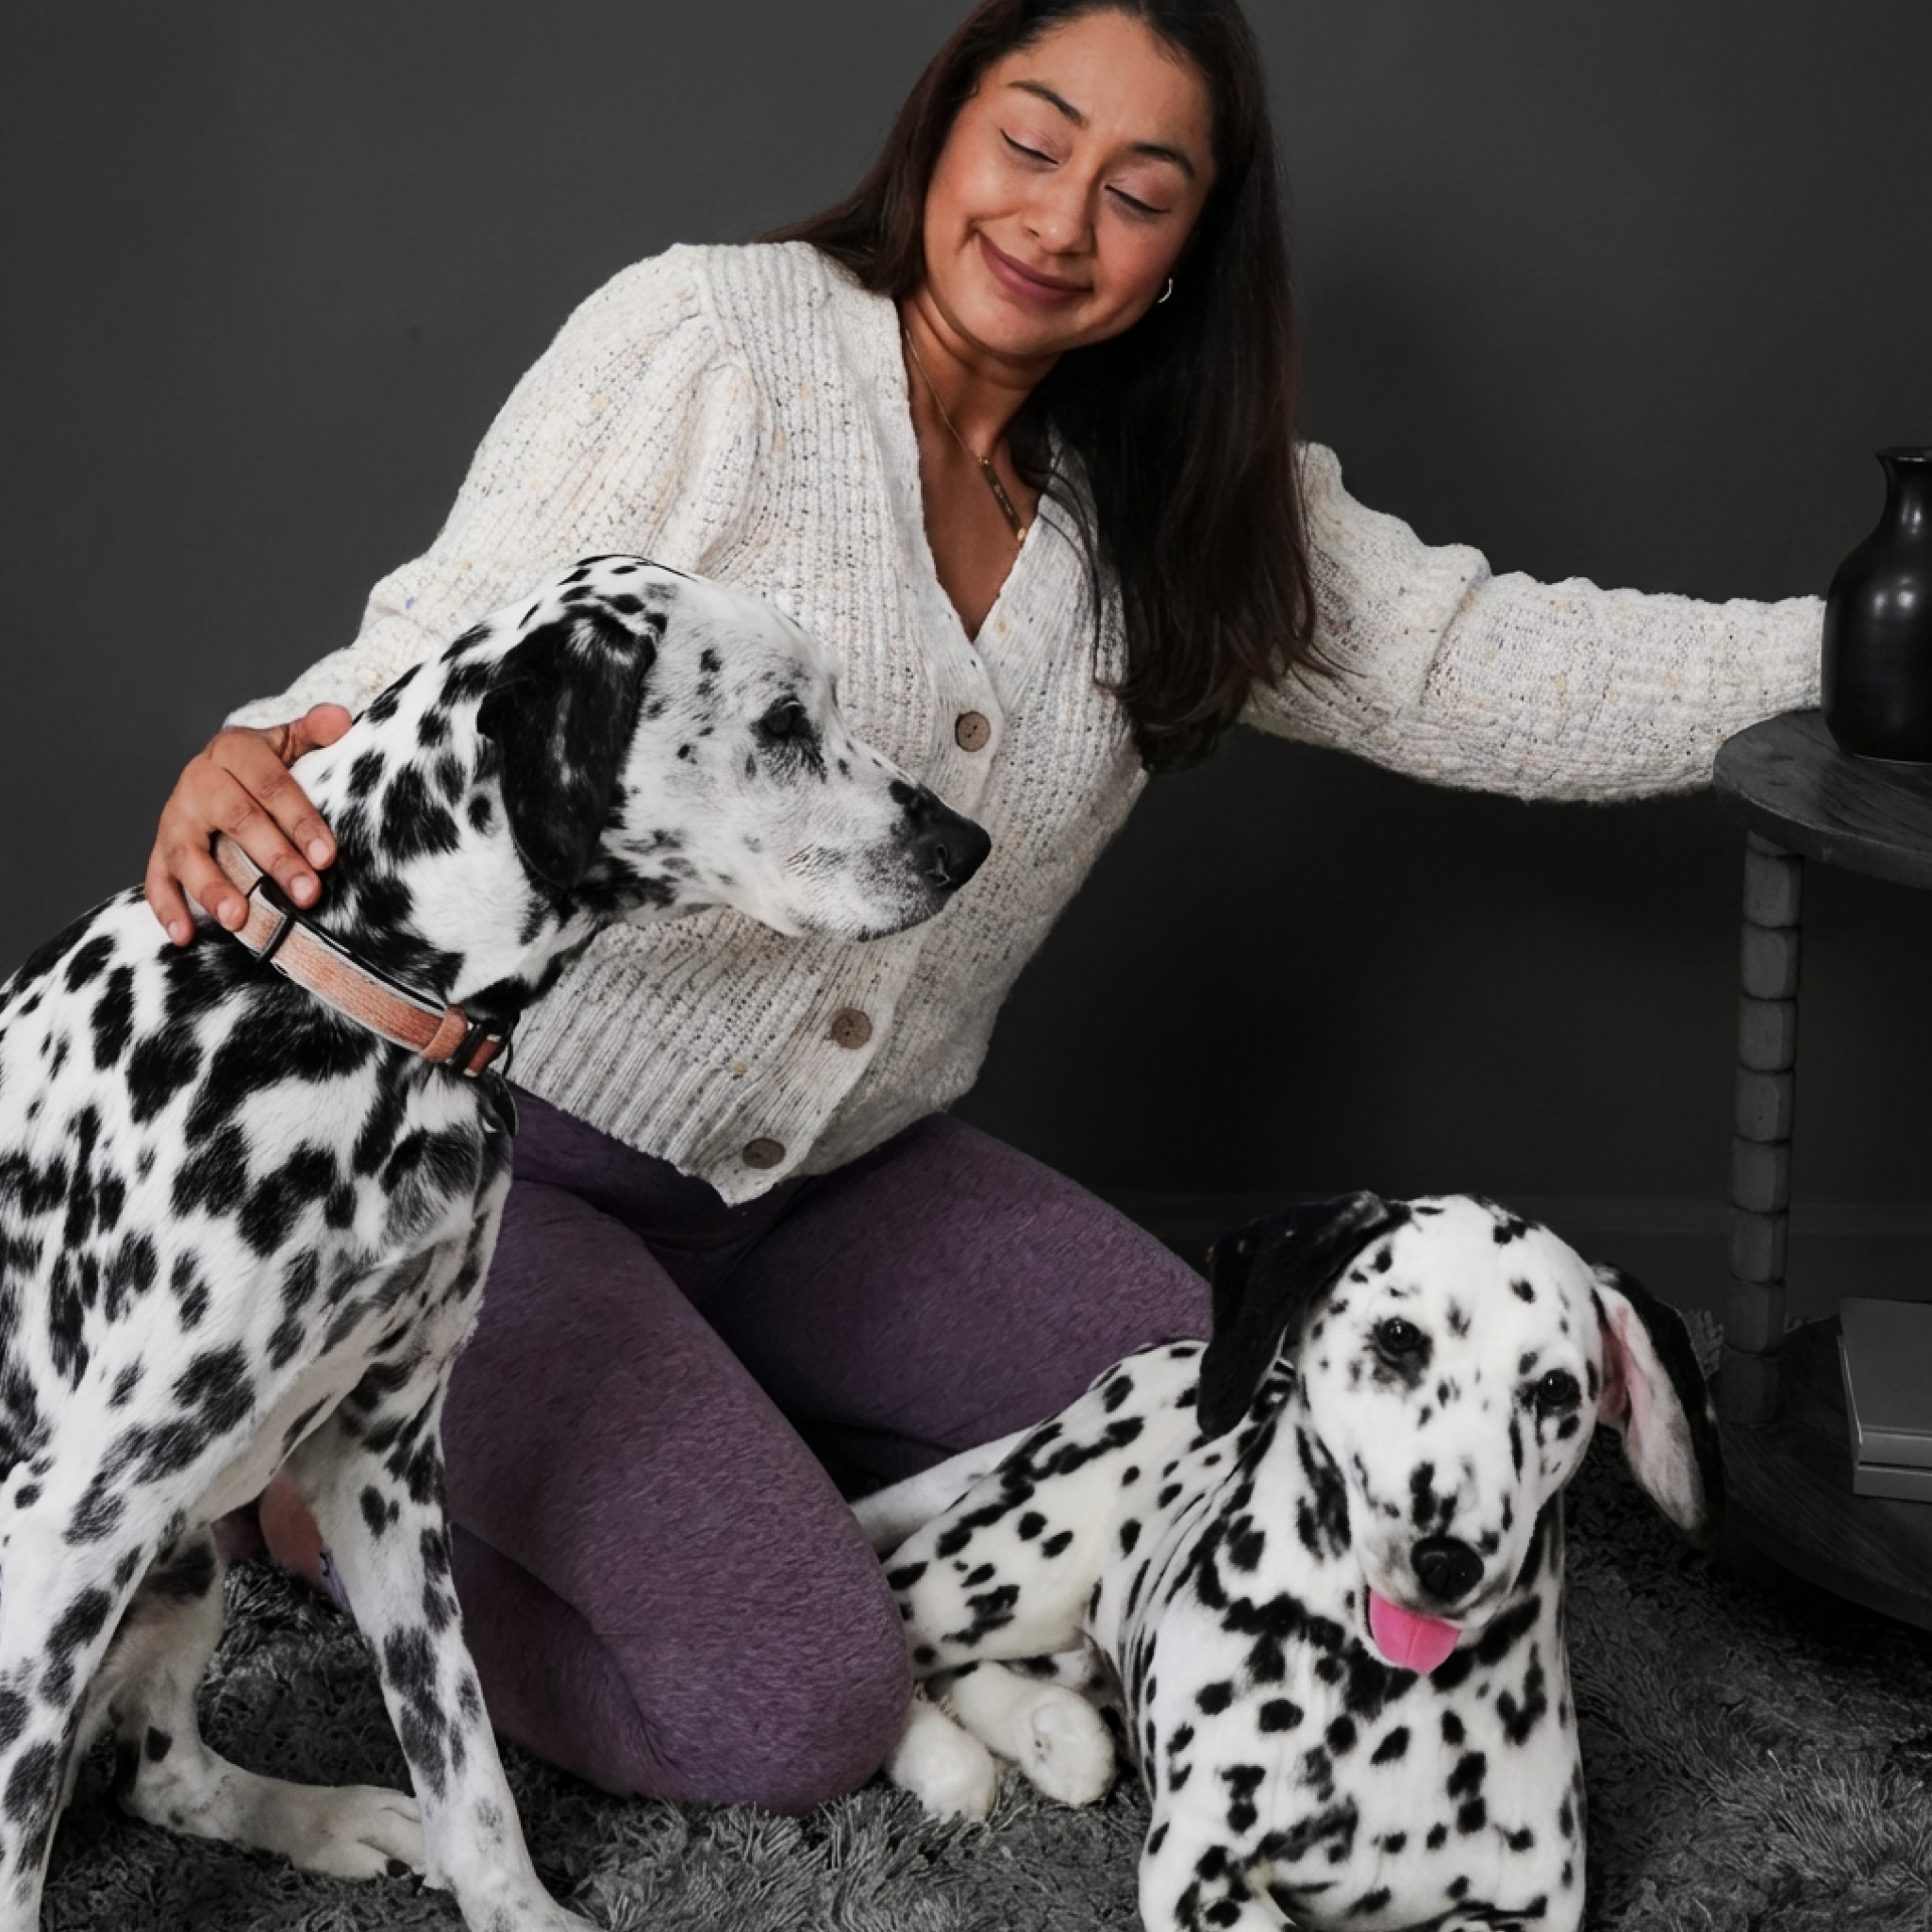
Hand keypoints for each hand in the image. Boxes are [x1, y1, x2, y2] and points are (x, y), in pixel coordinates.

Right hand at [145, 703, 352, 944]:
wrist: (223, 770)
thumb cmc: (267, 765)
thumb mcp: (289, 742)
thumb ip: (312, 732)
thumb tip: (339, 719)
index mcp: (234, 752)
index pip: (271, 786)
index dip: (299, 821)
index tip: (328, 856)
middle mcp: (199, 782)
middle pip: (237, 821)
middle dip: (274, 860)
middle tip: (307, 895)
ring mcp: (176, 817)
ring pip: (188, 852)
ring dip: (212, 888)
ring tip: (239, 919)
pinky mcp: (160, 848)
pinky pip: (156, 878)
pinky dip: (167, 907)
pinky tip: (184, 935)